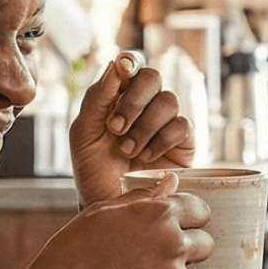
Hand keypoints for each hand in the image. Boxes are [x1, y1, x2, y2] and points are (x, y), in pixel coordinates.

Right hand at [29, 172, 212, 268]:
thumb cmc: (73, 252)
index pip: (200, 210)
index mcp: (158, 213)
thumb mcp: (102, 213)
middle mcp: (173, 242)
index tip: (178, 226)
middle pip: (205, 243)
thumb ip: (143, 197)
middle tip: (156, 257)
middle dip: (188, 249)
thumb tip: (173, 181)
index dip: (189, 218)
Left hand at [69, 52, 195, 206]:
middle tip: (116, 128)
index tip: (123, 68)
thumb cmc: (93, 170)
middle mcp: (145, 105)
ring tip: (128, 151)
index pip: (130, 66)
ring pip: (168, 100)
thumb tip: (115, 65)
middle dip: (133, 101)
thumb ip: (96, 99)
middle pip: (153, 76)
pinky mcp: (183, 143)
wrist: (109, 206)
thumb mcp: (84, 134)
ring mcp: (166, 123)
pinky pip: (181, 126)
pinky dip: (161, 140)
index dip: (130, 61)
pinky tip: (147, 158)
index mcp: (118, 96)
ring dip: (144, 126)